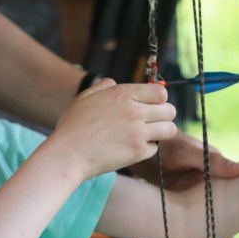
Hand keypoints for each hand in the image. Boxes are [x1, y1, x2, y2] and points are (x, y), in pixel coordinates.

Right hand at [50, 78, 177, 179]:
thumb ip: (102, 87)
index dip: (159, 99)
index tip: (152, 105)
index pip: (160, 92)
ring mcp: (138, 132)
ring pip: (169, 129)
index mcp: (122, 94)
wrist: (68, 154)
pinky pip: (155, 148)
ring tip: (149, 135)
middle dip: (164, 115)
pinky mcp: (138, 152)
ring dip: (162, 132)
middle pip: (170, 110)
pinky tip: (132, 148)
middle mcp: (134, 110)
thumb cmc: (73, 126)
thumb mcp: (85, 98)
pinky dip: (147, 149)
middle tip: (153, 122)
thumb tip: (113, 83)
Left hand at [128, 127, 238, 237]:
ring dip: (189, 237)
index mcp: (213, 176)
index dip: (228, 224)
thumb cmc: (169, 142)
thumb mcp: (190, 152)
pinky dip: (175, 230)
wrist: (140, 141)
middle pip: (208, 217)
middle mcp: (201, 187)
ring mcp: (185, 193)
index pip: (227, 203)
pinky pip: (175, 218)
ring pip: (191, 221)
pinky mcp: (169, 197)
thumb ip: (212, 162)